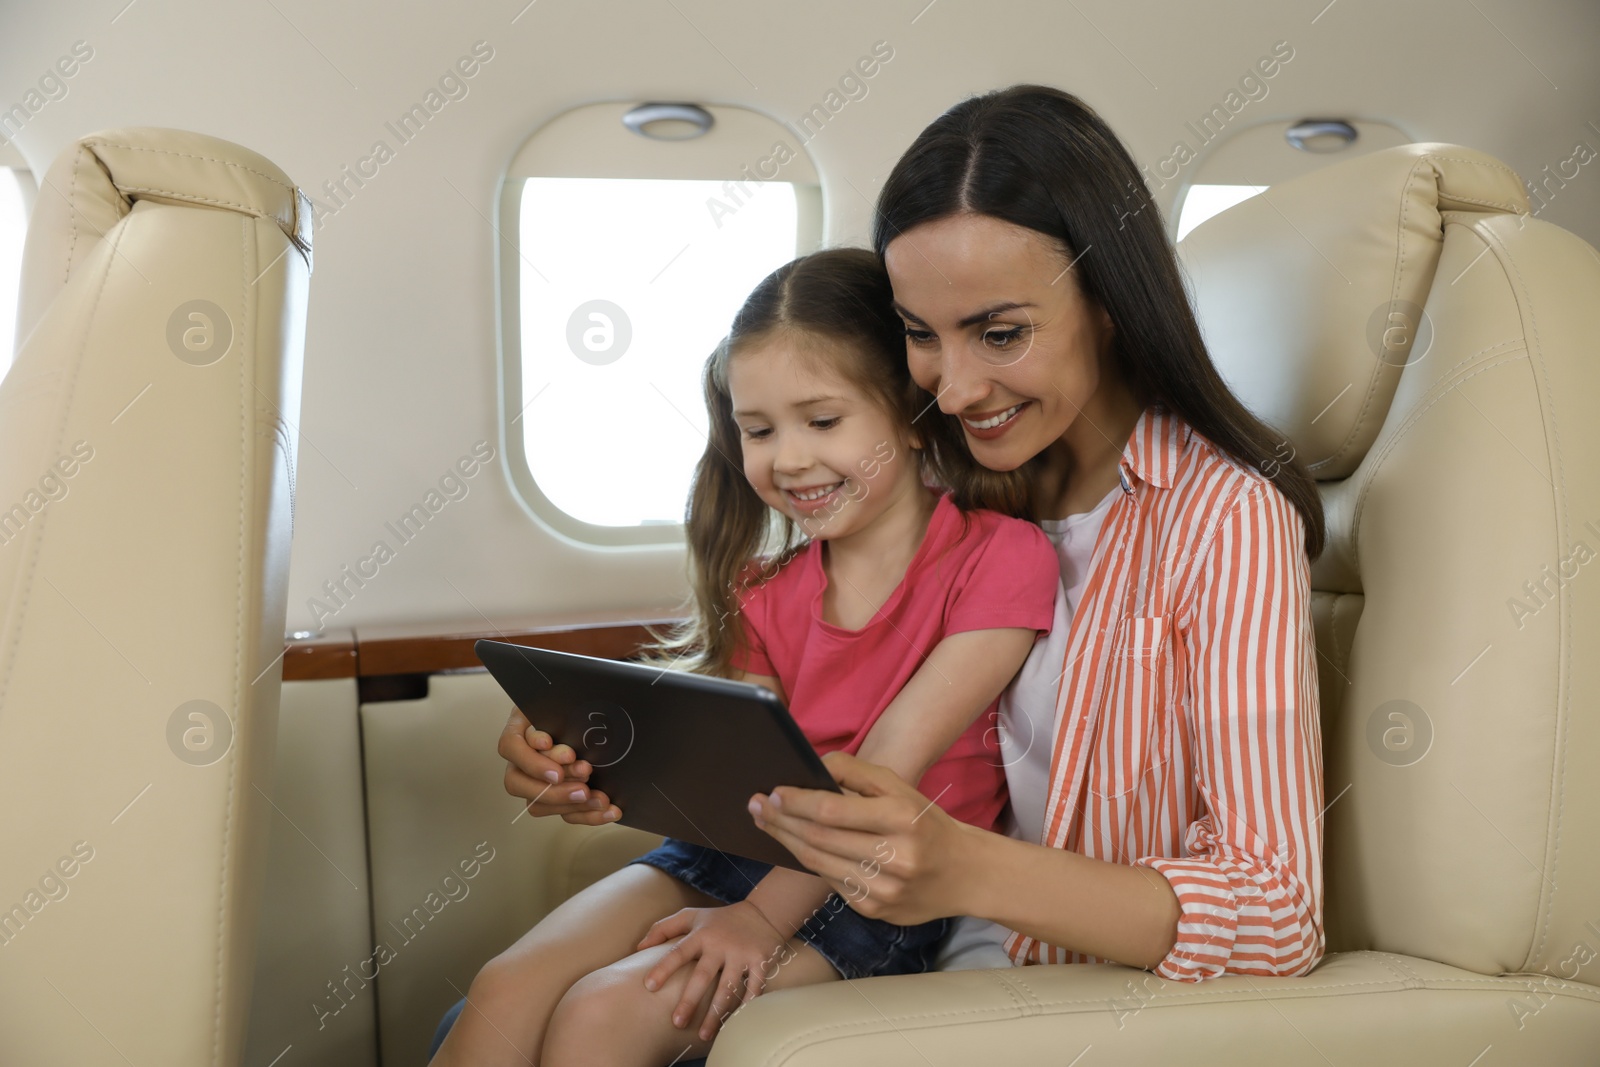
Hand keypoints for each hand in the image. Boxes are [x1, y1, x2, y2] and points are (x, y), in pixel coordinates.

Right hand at [498, 706, 620, 823]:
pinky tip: (609, 810)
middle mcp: (520, 759)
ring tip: (600, 797)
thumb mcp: (563, 702)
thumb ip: (558, 713)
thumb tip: (554, 742)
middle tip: (584, 782)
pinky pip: (564, 813)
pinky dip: (588, 814)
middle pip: (517, 783)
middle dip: (553, 788)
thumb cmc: (571, 706)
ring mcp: (534, 781)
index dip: (533, 758)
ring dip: (571, 803)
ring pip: (538, 804)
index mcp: (519, 729)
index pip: (510, 746)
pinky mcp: (555, 798)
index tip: (564, 759)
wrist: (592, 718)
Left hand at [636, 901, 787, 1040]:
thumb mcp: (691, 916)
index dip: (663, 968)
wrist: (762, 913)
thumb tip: (638, 948)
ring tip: (703, 1034)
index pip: (678, 952)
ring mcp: (741, 953)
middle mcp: (720, 945)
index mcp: (701, 935)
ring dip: (716, 1013)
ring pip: (727, 987)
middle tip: (677, 1023)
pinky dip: (747, 1005)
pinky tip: (736, 1022)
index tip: (649, 986)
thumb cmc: (719, 920)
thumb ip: (663, 928)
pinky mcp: (760, 961)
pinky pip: (754, 987)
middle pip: (702, 975)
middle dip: (690, 1000)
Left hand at [748, 750, 977, 924]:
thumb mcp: (900, 787)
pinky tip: (796, 845)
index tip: (772, 792)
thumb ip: (857, 772)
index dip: (797, 802)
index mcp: (901, 818)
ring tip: (766, 823)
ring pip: (818, 863)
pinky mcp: (875, 910)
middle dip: (781, 820)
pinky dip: (810, 862)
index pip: (833, 810)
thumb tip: (813, 768)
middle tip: (755, 805)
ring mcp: (883, 889)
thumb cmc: (924, 823)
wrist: (964, 874)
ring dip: (786, 841)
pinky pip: (831, 882)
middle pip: (819, 838)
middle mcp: (894, 856)